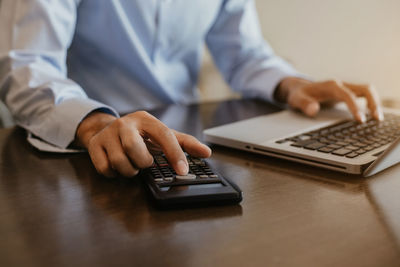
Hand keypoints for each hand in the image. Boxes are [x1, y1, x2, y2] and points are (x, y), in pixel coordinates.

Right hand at [74, 111, 211, 177]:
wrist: (105, 128)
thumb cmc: (140, 135)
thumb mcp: (162, 135)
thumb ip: (185, 143)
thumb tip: (207, 152)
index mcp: (145, 119)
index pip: (164, 135)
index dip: (175, 154)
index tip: (182, 171)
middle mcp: (125, 123)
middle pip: (135, 149)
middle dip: (143, 162)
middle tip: (144, 162)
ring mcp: (107, 134)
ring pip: (119, 162)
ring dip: (130, 170)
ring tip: (132, 164)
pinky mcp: (94, 146)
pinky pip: (105, 169)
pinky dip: (114, 174)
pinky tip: (118, 167)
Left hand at [275, 77, 383, 121]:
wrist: (298, 88)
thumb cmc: (298, 94)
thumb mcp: (296, 100)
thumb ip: (304, 104)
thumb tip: (313, 110)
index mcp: (331, 86)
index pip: (348, 95)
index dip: (355, 107)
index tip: (360, 120)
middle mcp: (341, 85)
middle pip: (365, 89)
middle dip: (373, 102)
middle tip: (377, 118)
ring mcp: (345, 88)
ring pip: (367, 91)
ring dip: (375, 103)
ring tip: (378, 119)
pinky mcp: (347, 93)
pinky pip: (364, 96)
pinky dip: (371, 104)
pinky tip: (372, 116)